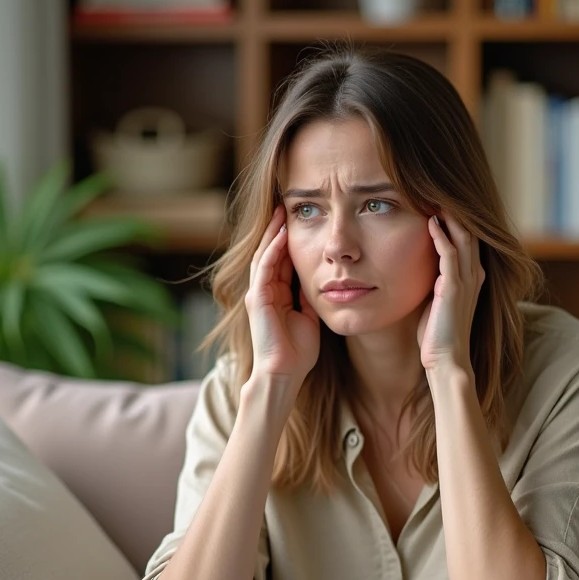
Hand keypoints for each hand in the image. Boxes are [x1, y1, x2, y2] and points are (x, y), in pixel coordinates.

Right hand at [245, 205, 319, 385]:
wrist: (285, 373)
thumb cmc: (298, 351)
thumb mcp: (309, 316)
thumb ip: (309, 298)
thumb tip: (320, 280)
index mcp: (276, 294)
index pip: (280, 260)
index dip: (288, 240)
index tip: (299, 221)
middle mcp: (264, 291)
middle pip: (269, 253)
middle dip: (277, 230)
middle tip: (286, 206)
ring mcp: (258, 294)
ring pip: (264, 256)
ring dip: (272, 234)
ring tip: (282, 213)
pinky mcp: (257, 299)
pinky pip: (264, 269)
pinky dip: (272, 251)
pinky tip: (281, 235)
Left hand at [418, 212, 484, 372]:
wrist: (446, 361)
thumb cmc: (438, 335)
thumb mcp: (437, 302)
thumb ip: (434, 281)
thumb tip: (415, 265)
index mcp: (472, 278)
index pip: (469, 239)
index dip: (458, 220)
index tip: (441, 201)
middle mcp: (474, 276)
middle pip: (470, 232)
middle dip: (457, 211)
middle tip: (440, 190)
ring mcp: (466, 282)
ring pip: (464, 238)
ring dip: (451, 217)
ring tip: (436, 197)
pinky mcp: (453, 290)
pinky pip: (450, 255)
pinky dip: (442, 236)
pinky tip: (432, 222)